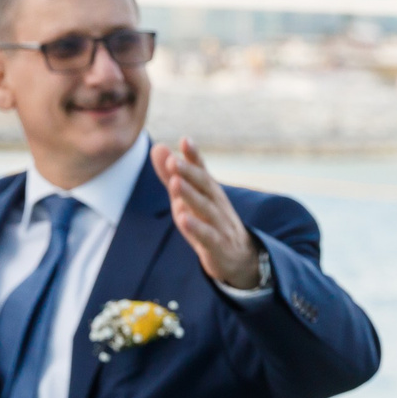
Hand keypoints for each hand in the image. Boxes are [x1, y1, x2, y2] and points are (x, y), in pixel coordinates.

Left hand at [154, 141, 263, 289]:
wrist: (239, 256)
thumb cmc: (208, 221)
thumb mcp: (187, 198)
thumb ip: (171, 174)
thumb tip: (157, 146)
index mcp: (208, 190)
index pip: (202, 170)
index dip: (194, 156)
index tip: (185, 140)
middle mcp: (216, 203)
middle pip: (204, 185)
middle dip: (189, 172)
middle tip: (173, 161)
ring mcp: (219, 223)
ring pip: (205, 208)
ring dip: (190, 195)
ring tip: (175, 183)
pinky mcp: (218, 245)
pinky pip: (207, 236)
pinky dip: (196, 227)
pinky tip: (183, 219)